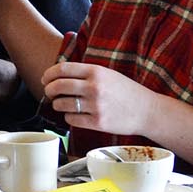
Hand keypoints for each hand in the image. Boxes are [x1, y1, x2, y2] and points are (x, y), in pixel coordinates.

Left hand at [40, 61, 163, 136]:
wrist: (147, 111)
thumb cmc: (126, 92)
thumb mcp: (108, 74)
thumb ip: (86, 73)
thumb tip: (59, 75)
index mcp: (96, 72)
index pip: (62, 69)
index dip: (49, 74)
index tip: (45, 79)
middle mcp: (94, 87)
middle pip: (58, 86)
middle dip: (49, 90)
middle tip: (50, 92)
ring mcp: (95, 106)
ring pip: (61, 104)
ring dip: (57, 104)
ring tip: (62, 104)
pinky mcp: (97, 122)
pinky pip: (71, 119)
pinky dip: (68, 117)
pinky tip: (74, 114)